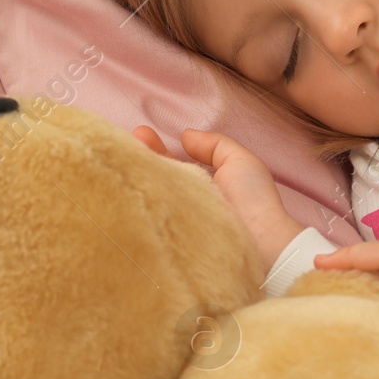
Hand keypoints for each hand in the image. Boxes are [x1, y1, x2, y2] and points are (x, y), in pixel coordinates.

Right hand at [132, 125, 301, 272]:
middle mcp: (185, 202)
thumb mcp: (239, 161)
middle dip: (138, 158)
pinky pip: (147, 222)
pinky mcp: (168, 243)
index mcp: (201, 184)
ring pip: (148, 198)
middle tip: (119, 143)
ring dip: (132, 178)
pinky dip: (134, 206)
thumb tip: (185, 136)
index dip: (155, 148)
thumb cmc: (255, 201)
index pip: (171, 162)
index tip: (140, 133)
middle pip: (155, 178)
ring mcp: (175, 222)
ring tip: (116, 159)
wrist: (262, 245)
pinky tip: (120, 190)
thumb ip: (214, 145)